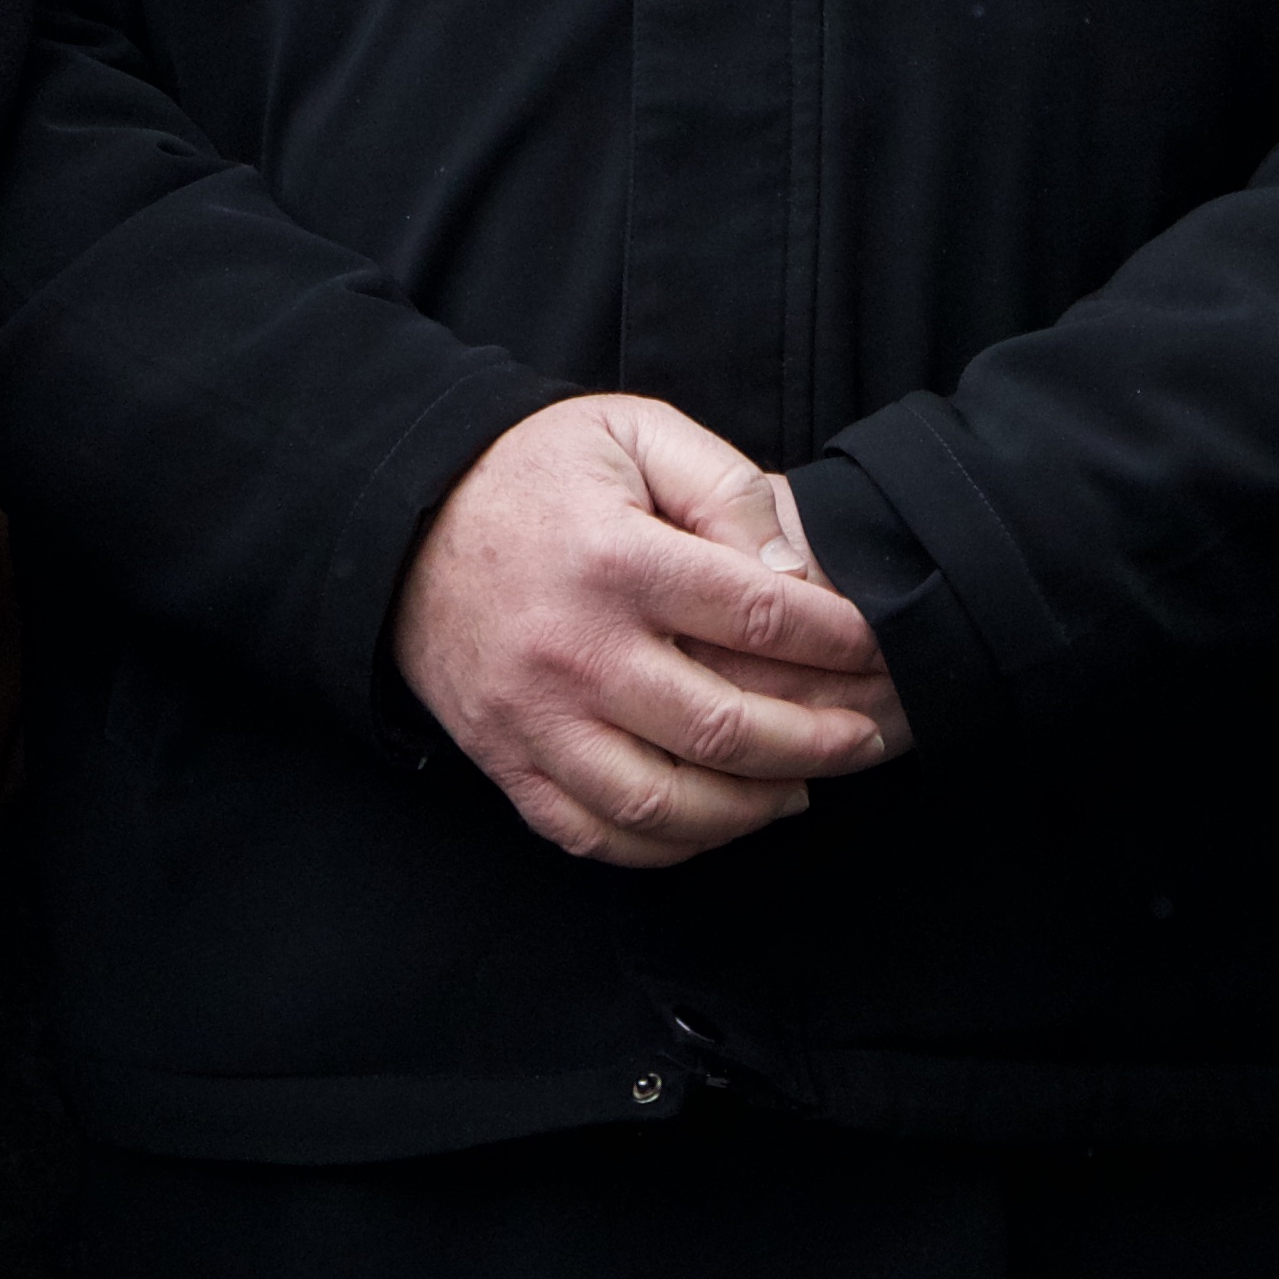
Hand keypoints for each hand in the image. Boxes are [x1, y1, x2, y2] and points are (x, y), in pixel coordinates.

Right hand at [392, 396, 902, 866]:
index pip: (755, 617)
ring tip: (803, 788)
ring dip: (752, 809)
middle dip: (817, 743)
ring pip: (665, 803)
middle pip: (722, 728)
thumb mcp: (632, 432)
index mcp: (613, 558)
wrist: (404, 522)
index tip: (874, 647)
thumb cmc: (536, 472)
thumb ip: (723, 486)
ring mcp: (535, 718)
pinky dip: (669, 846)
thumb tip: (795, 569)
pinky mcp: (506, 761)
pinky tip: (719, 821)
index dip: (834, 641)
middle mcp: (573, 650)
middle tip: (865, 738)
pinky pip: (597, 834)